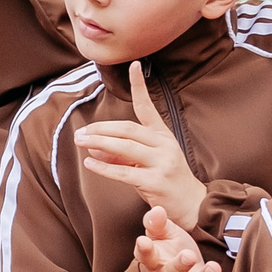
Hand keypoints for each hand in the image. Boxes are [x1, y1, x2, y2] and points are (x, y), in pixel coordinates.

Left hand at [73, 62, 206, 227]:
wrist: (192, 205)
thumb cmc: (166, 181)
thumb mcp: (145, 162)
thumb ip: (121, 154)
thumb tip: (93, 149)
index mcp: (163, 136)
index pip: (148, 107)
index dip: (139, 86)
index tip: (134, 65)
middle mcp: (164, 145)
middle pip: (127, 129)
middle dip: (100, 129)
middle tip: (80, 132)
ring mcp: (162, 163)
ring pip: (125, 147)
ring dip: (99, 143)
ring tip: (80, 142)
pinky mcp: (156, 182)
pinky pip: (124, 172)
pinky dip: (104, 167)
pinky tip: (89, 164)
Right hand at [133, 206, 233, 271]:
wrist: (187, 265)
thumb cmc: (172, 246)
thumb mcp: (165, 231)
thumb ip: (158, 222)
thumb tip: (157, 211)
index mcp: (152, 261)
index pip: (145, 255)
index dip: (144, 249)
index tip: (143, 240)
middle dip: (179, 266)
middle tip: (189, 255)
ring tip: (214, 267)